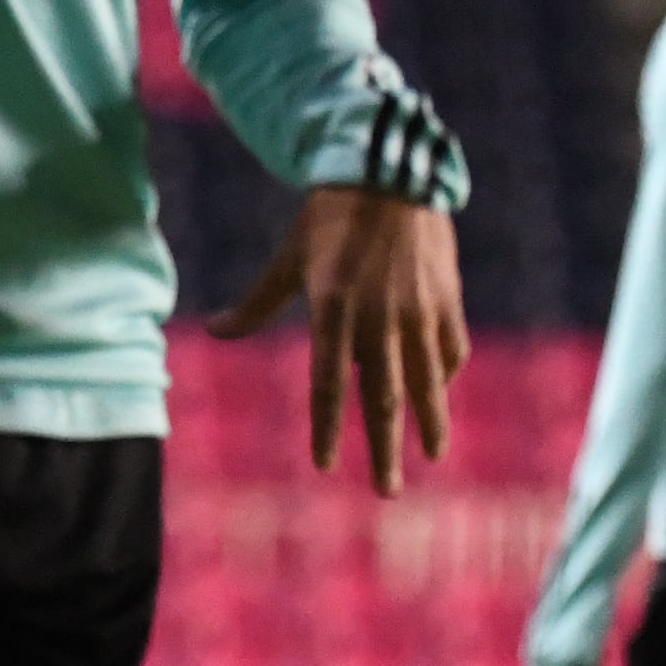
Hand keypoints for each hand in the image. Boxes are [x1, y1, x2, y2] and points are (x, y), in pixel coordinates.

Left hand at [211, 184, 466, 495]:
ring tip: (431, 457)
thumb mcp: (287, 261)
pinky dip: (444, 374)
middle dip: (384, 450)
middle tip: (386, 491)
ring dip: (429, 423)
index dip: (324, 427)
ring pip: (426, 383)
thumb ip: (256, 304)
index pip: (327, 386)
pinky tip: (438, 392)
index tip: (321, 465)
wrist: (387, 174)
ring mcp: (418, 312)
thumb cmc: (326, 219)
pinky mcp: (446, 300)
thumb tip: (216, 332)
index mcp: (334, 312)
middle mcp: (379, 320)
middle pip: (383, 399)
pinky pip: (449, 349)